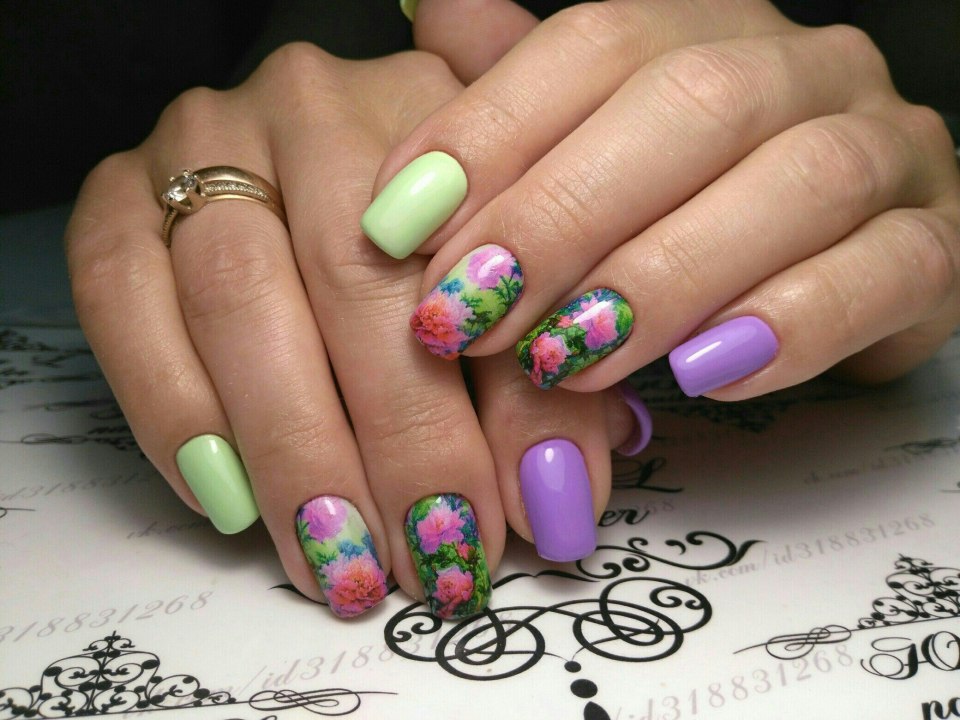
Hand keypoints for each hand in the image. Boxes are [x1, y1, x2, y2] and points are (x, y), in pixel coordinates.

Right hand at [65, 44, 643, 618]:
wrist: (287, 148)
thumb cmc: (420, 236)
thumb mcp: (506, 287)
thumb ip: (543, 387)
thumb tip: (556, 504)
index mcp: (441, 115)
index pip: (481, 267)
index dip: (507, 409)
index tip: (516, 523)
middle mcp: (315, 108)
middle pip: (353, 277)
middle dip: (395, 440)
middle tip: (425, 557)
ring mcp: (204, 142)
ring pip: (235, 296)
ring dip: (290, 448)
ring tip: (337, 558)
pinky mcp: (116, 191)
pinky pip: (121, 298)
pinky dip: (174, 409)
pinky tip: (230, 499)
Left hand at [366, 0, 959, 396]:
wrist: (849, 254)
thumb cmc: (697, 202)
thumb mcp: (601, 141)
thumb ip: (526, 91)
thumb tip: (430, 9)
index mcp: (709, 30)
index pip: (594, 44)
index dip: (489, 130)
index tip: (398, 226)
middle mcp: (804, 71)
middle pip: (689, 107)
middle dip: (563, 216)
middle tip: (467, 313)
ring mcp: (885, 151)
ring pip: (794, 186)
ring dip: (664, 279)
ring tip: (567, 359)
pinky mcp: (933, 246)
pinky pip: (884, 273)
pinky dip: (790, 325)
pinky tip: (705, 376)